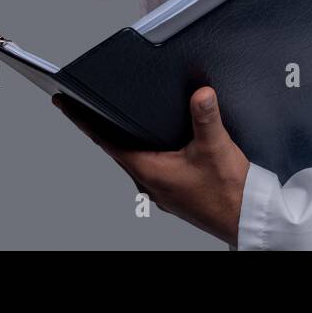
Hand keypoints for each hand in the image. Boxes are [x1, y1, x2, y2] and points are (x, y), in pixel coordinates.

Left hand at [52, 87, 249, 247]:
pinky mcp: (174, 191)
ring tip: (120, 118)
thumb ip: (206, 117)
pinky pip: (151, 165)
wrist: (247, 219)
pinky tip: (159, 141)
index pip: (106, 141)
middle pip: (117, 148)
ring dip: (127, 139)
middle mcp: (149, 182)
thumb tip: (200, 93)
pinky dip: (147, 150)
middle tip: (87, 103)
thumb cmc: (229, 193)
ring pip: (135, 157)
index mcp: (149, 171)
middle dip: (103, 125)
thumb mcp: (216, 148)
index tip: (64, 103)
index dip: (84, 120)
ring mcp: (161, 189)